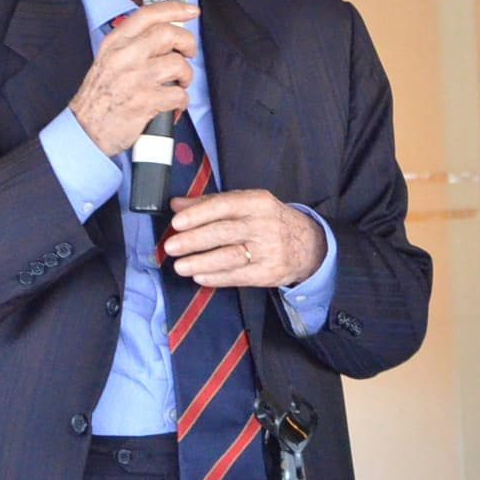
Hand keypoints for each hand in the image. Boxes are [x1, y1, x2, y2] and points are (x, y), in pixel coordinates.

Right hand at [67, 3, 200, 156]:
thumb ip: (132, 44)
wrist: (86, 129)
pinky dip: (182, 100)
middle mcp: (124, 57)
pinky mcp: (145, 102)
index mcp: (115, 43)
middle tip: (188, 53)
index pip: (148, 15)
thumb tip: (165, 34)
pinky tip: (173, 103)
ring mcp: (135, 79)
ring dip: (186, 76)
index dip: (174, 9)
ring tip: (179, 83)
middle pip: (168, 34)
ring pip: (178, 64)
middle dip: (187, 43)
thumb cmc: (100, 96)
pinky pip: (178, 95)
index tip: (191, 11)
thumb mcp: (108, 59)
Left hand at [164, 190, 327, 287]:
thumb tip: (176, 205)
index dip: (199, 214)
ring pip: (230, 256)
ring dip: (201, 262)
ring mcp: (269, 250)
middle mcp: (265, 224)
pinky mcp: (269, 273)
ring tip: (180, 266)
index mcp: (257, 202)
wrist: (308, 245)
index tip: (177, 223)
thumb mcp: (246, 205)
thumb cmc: (268, 221)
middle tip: (171, 247)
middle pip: (225, 232)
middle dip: (194, 240)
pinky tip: (199, 277)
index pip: (224, 206)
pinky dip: (217, 278)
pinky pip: (238, 276)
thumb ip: (210, 204)